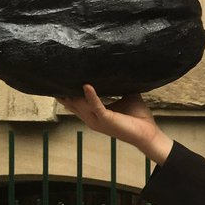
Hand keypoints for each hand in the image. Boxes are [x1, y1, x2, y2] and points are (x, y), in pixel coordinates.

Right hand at [56, 84, 172, 164]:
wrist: (149, 133)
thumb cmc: (138, 117)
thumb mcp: (127, 97)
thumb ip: (119, 86)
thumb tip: (118, 71)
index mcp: (94, 114)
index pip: (74, 103)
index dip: (65, 92)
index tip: (58, 79)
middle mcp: (92, 118)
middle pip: (71, 103)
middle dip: (63, 90)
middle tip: (55, 75)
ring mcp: (97, 120)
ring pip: (79, 104)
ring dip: (73, 91)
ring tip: (67, 76)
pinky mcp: (106, 119)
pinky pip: (96, 106)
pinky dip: (91, 95)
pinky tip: (87, 85)